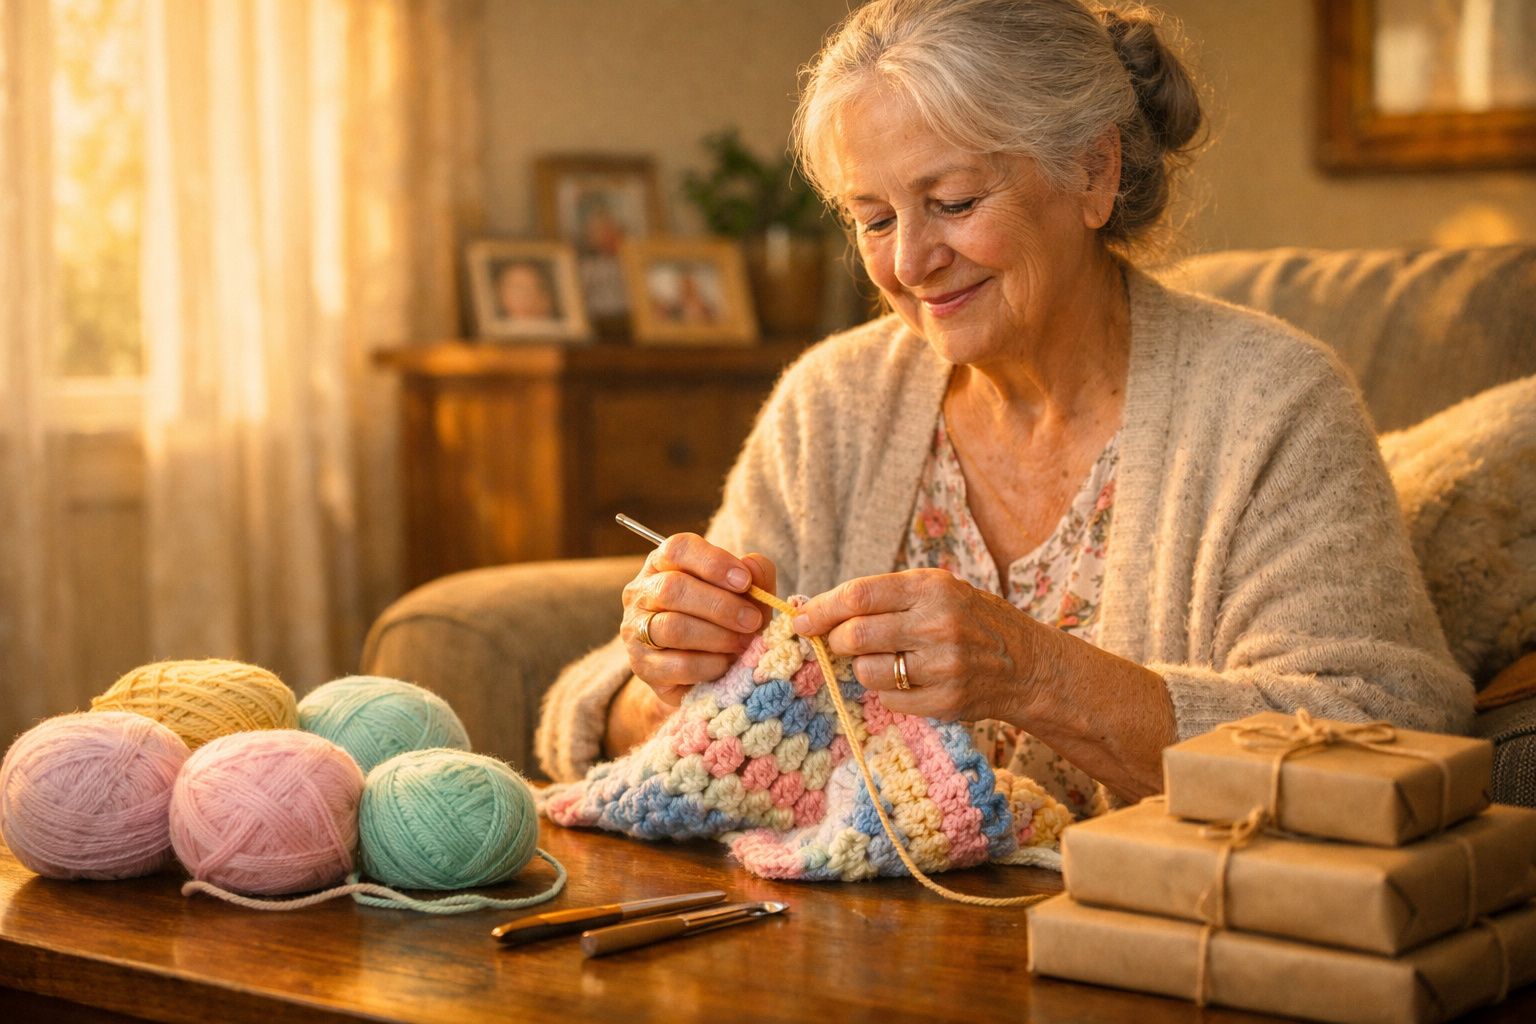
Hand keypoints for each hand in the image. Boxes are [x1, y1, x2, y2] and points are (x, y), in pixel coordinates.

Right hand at [620, 533, 776, 704]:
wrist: (710, 670)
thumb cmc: (728, 620)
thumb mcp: (746, 594)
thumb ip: (756, 575)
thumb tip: (751, 566)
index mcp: (663, 564)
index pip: (677, 549)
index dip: (713, 562)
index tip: (745, 581)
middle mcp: (641, 593)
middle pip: (672, 588)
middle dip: (720, 605)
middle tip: (752, 620)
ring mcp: (636, 631)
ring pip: (673, 627)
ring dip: (717, 636)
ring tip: (742, 644)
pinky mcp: (643, 667)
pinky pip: (678, 665)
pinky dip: (710, 665)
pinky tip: (726, 664)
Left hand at [790, 568, 1046, 721]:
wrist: (1026, 664)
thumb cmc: (969, 620)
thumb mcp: (937, 590)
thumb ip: (885, 596)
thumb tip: (819, 610)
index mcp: (932, 588)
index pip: (859, 595)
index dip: (822, 609)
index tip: (800, 619)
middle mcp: (938, 624)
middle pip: (855, 636)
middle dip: (836, 641)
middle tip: (839, 642)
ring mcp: (944, 666)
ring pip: (867, 671)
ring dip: (865, 668)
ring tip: (889, 659)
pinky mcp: (945, 702)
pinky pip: (889, 699)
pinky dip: (889, 691)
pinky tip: (911, 680)